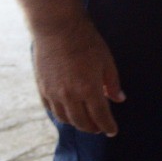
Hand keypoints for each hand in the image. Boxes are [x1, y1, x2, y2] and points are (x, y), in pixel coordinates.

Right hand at [32, 19, 124, 135]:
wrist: (57, 29)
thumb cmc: (86, 42)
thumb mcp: (106, 61)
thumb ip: (113, 83)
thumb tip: (119, 99)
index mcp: (89, 89)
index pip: (100, 116)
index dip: (108, 126)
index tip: (112, 131)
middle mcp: (69, 95)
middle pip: (82, 122)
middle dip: (93, 127)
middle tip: (100, 128)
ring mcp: (53, 93)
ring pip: (65, 118)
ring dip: (77, 123)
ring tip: (85, 121)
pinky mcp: (42, 88)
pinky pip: (52, 109)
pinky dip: (62, 115)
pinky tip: (68, 113)